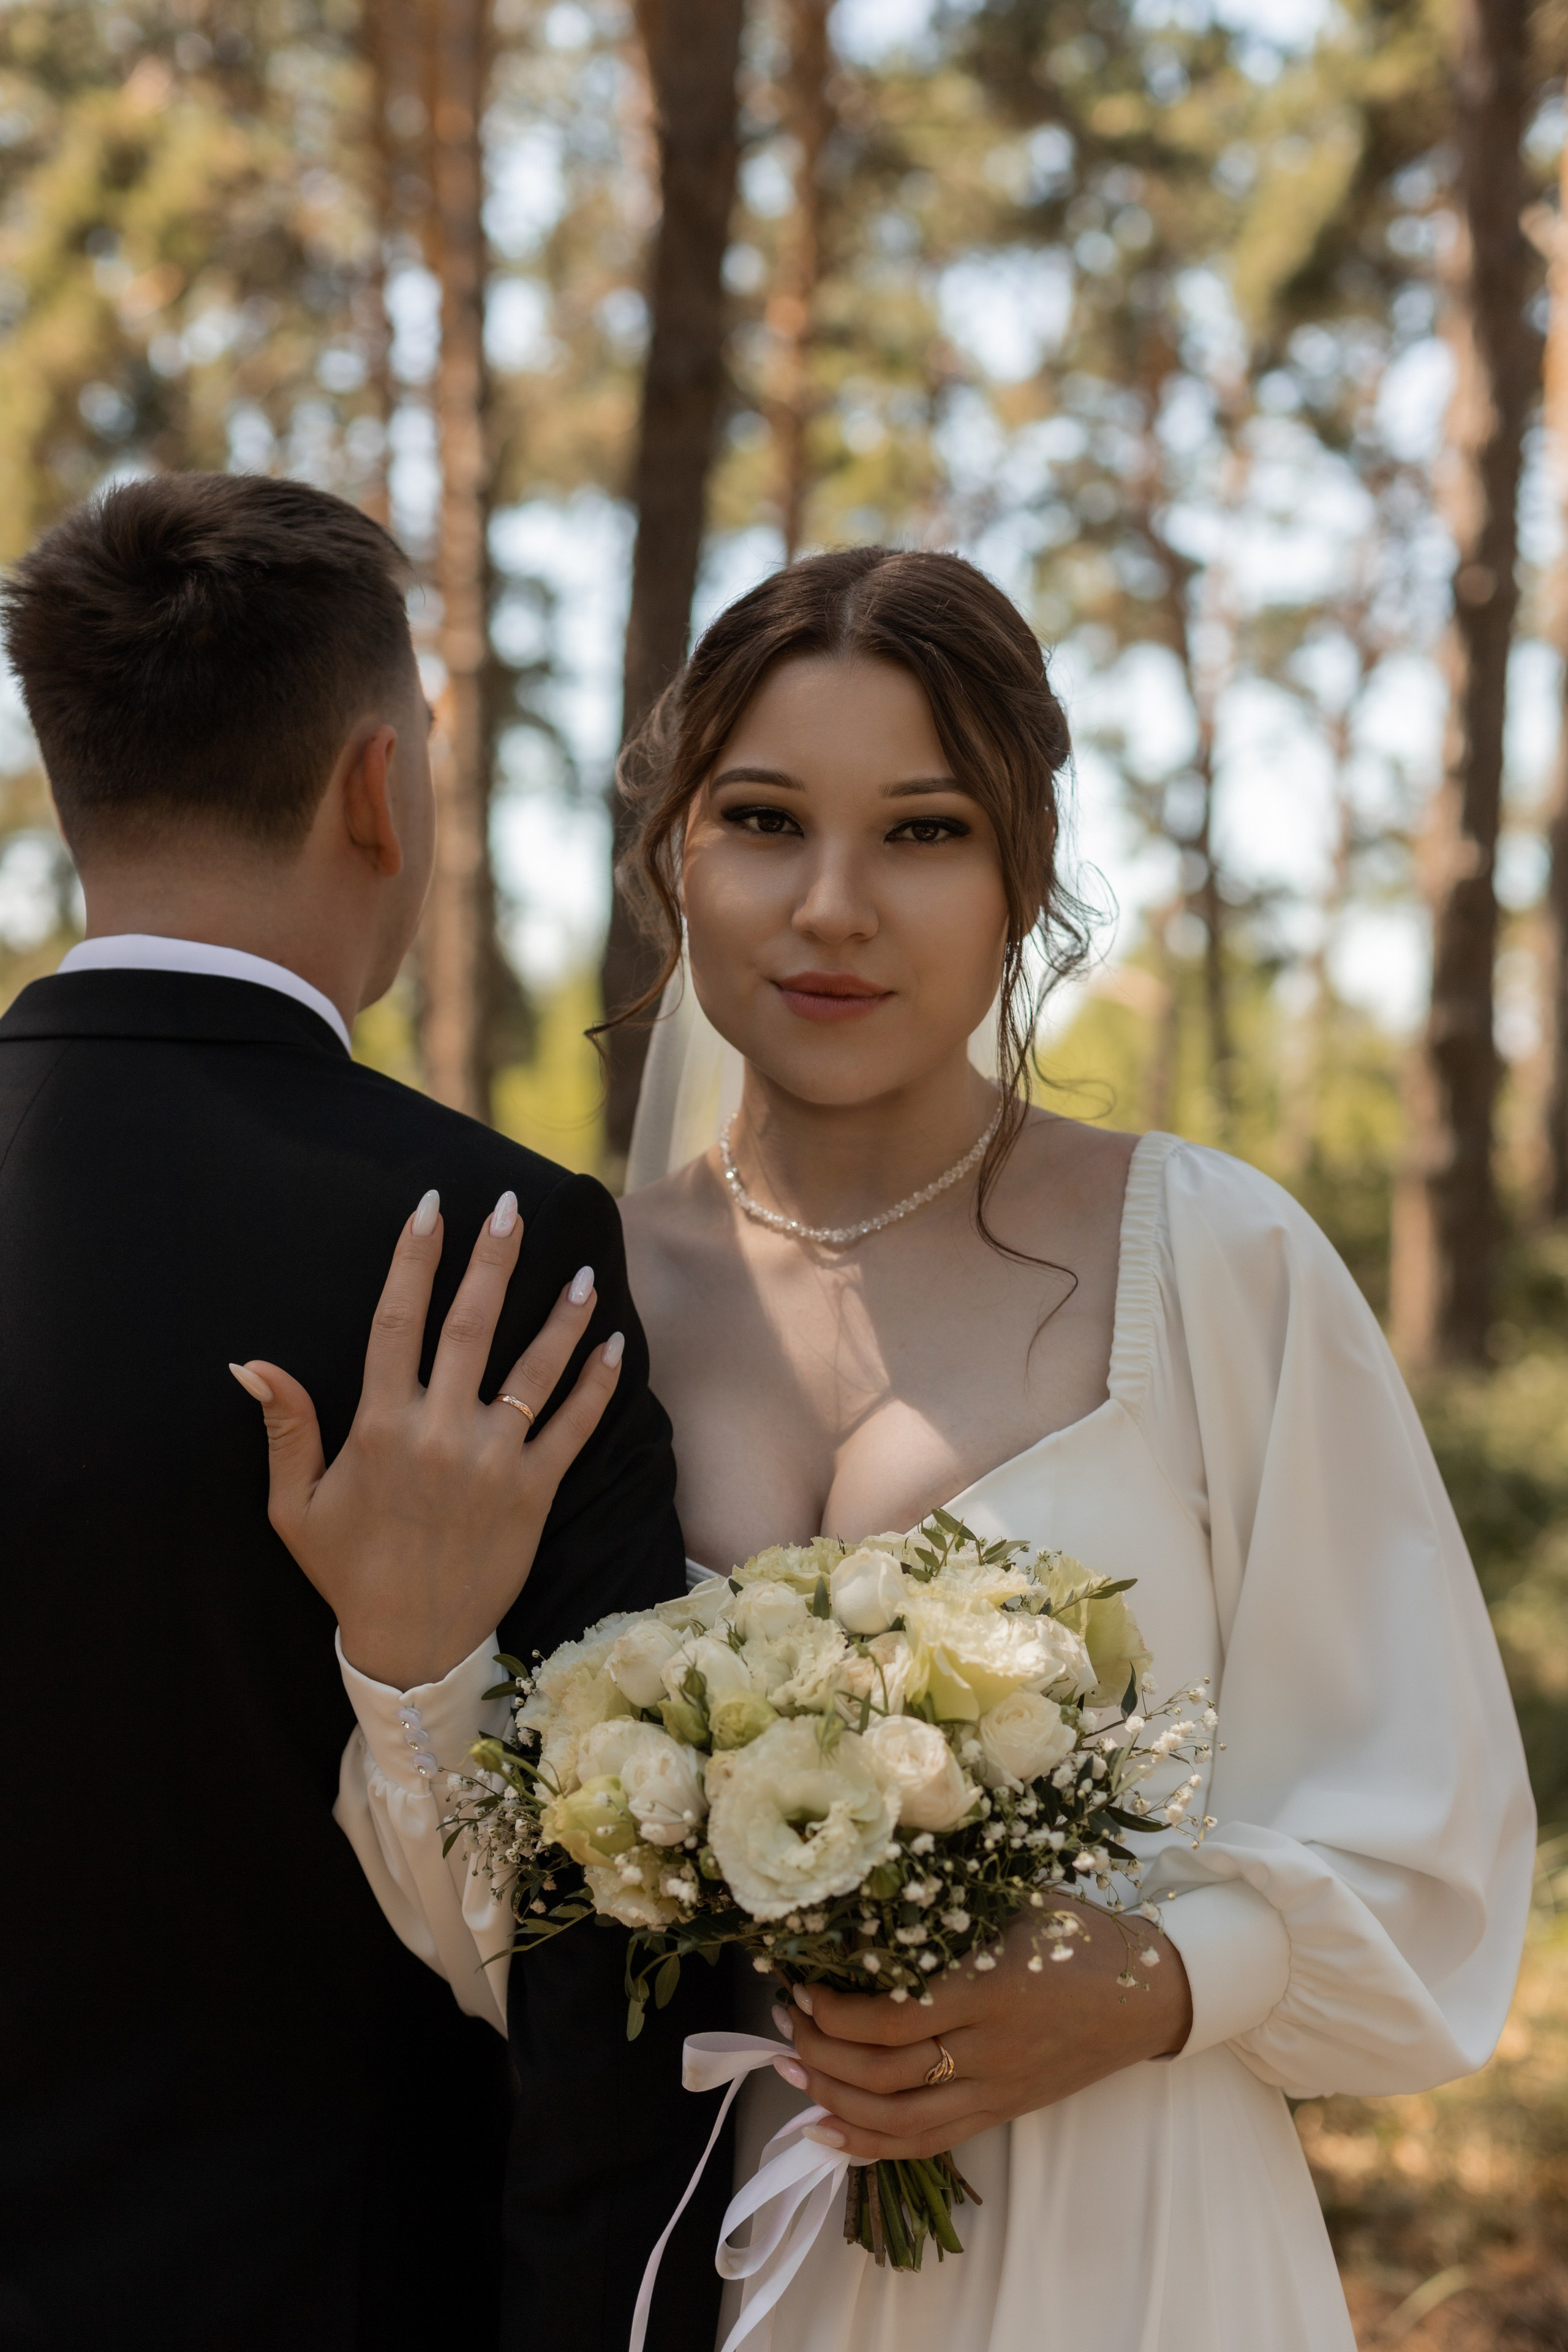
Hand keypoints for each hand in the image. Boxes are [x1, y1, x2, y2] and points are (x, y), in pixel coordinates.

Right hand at [229, 1186, 623, 1687]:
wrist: (410, 1644)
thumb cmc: (348, 1570)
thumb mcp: (296, 1507)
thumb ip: (285, 1430)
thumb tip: (251, 1364)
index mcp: (379, 1428)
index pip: (395, 1322)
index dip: (413, 1261)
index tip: (430, 1208)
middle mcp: (439, 1434)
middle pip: (469, 1327)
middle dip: (490, 1261)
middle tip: (509, 1206)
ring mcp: (492, 1462)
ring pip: (533, 1370)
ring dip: (560, 1315)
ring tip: (583, 1268)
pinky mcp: (535, 1494)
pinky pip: (573, 1427)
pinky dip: (596, 1384)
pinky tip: (613, 1343)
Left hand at [772, 1901, 1191, 2159]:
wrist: (1147, 1994)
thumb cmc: (1077, 1936)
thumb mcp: (1013, 1905)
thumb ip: (947, 1911)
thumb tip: (860, 1899)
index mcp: (989, 1991)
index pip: (890, 2021)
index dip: (833, 2012)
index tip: (798, 1984)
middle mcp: (988, 2052)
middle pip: (883, 2075)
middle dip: (820, 2051)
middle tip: (783, 2021)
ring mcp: (995, 2091)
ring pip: (897, 2120)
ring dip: (833, 2100)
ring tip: (790, 2070)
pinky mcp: (1001, 2113)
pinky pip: (927, 2142)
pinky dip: (870, 2145)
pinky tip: (827, 2133)